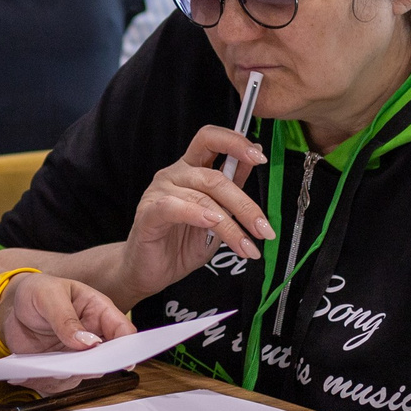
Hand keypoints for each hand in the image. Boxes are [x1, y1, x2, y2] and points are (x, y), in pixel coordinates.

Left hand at [0, 273, 133, 385]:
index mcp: (98, 311)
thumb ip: (66, 318)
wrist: (13, 307)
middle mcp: (93, 336)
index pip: (123, 330)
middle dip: (93, 366)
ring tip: (46, 367)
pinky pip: (61, 383)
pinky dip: (46, 382)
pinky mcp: (60, 367)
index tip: (122, 361)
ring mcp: (77, 354)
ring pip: (84, 376)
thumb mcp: (48, 296)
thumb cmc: (37, 292)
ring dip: (66, 376)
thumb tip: (88, 343)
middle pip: (107, 360)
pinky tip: (31, 373)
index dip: (127, 347)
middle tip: (74, 364)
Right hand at [114, 127, 271, 304]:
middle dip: (244, 205)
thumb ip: (233, 186)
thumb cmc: (182, 243)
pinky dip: (196, 214)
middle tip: (263, 229)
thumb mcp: (218, 214)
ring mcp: (158, 192)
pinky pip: (173, 207)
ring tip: (245, 246)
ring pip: (201, 198)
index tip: (260, 158)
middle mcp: (174, 174)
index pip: (210, 139)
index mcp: (191, 169)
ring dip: (230, 225)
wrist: (152, 271)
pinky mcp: (147, 213)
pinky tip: (212, 224)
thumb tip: (255, 158)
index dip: (235, 142)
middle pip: (213, 177)